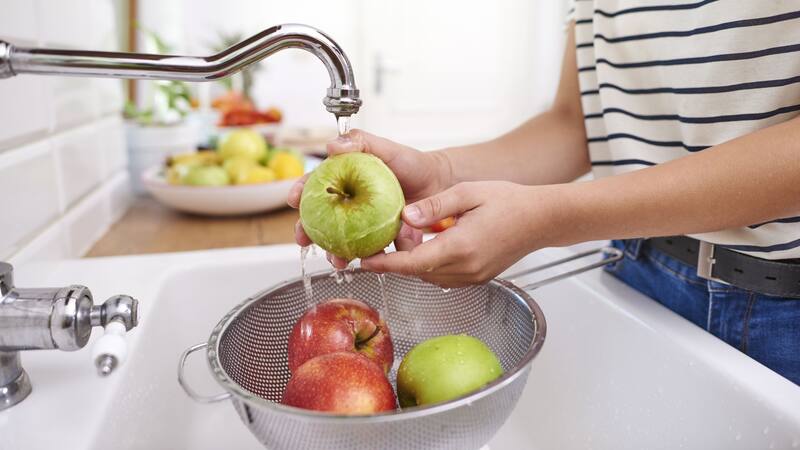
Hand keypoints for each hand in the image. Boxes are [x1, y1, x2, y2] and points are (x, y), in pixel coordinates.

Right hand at [287, 129, 452, 266]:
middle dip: (308, 231)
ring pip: (341, 240)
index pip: (316, 185)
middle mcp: (349, 203)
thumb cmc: (411, 163)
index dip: (300, 192)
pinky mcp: (379, 238)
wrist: (438, 183)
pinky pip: (370, 250)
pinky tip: (368, 263)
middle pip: (321, 218)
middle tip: (302, 240)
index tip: (293, 200)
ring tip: (336, 260)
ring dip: (335, 252)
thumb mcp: (387, 149)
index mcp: (344, 179)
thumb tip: (333, 145)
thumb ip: (362, 142)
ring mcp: (363, 222)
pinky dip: (368, 259)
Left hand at [361, 181, 563, 286]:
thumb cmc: (509, 201)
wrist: (541, 219)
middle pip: (417, 272)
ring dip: (413, 261)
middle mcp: (466, 269)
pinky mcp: (477, 278)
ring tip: (407, 238)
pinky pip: (443, 276)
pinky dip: (429, 264)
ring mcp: (472, 277)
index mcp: (461, 247)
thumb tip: (405, 215)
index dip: (385, 264)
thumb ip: (434, 206)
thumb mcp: (467, 193)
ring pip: (429, 276)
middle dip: (397, 258)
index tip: (363, 261)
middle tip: (385, 236)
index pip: (413, 263)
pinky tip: (429, 244)